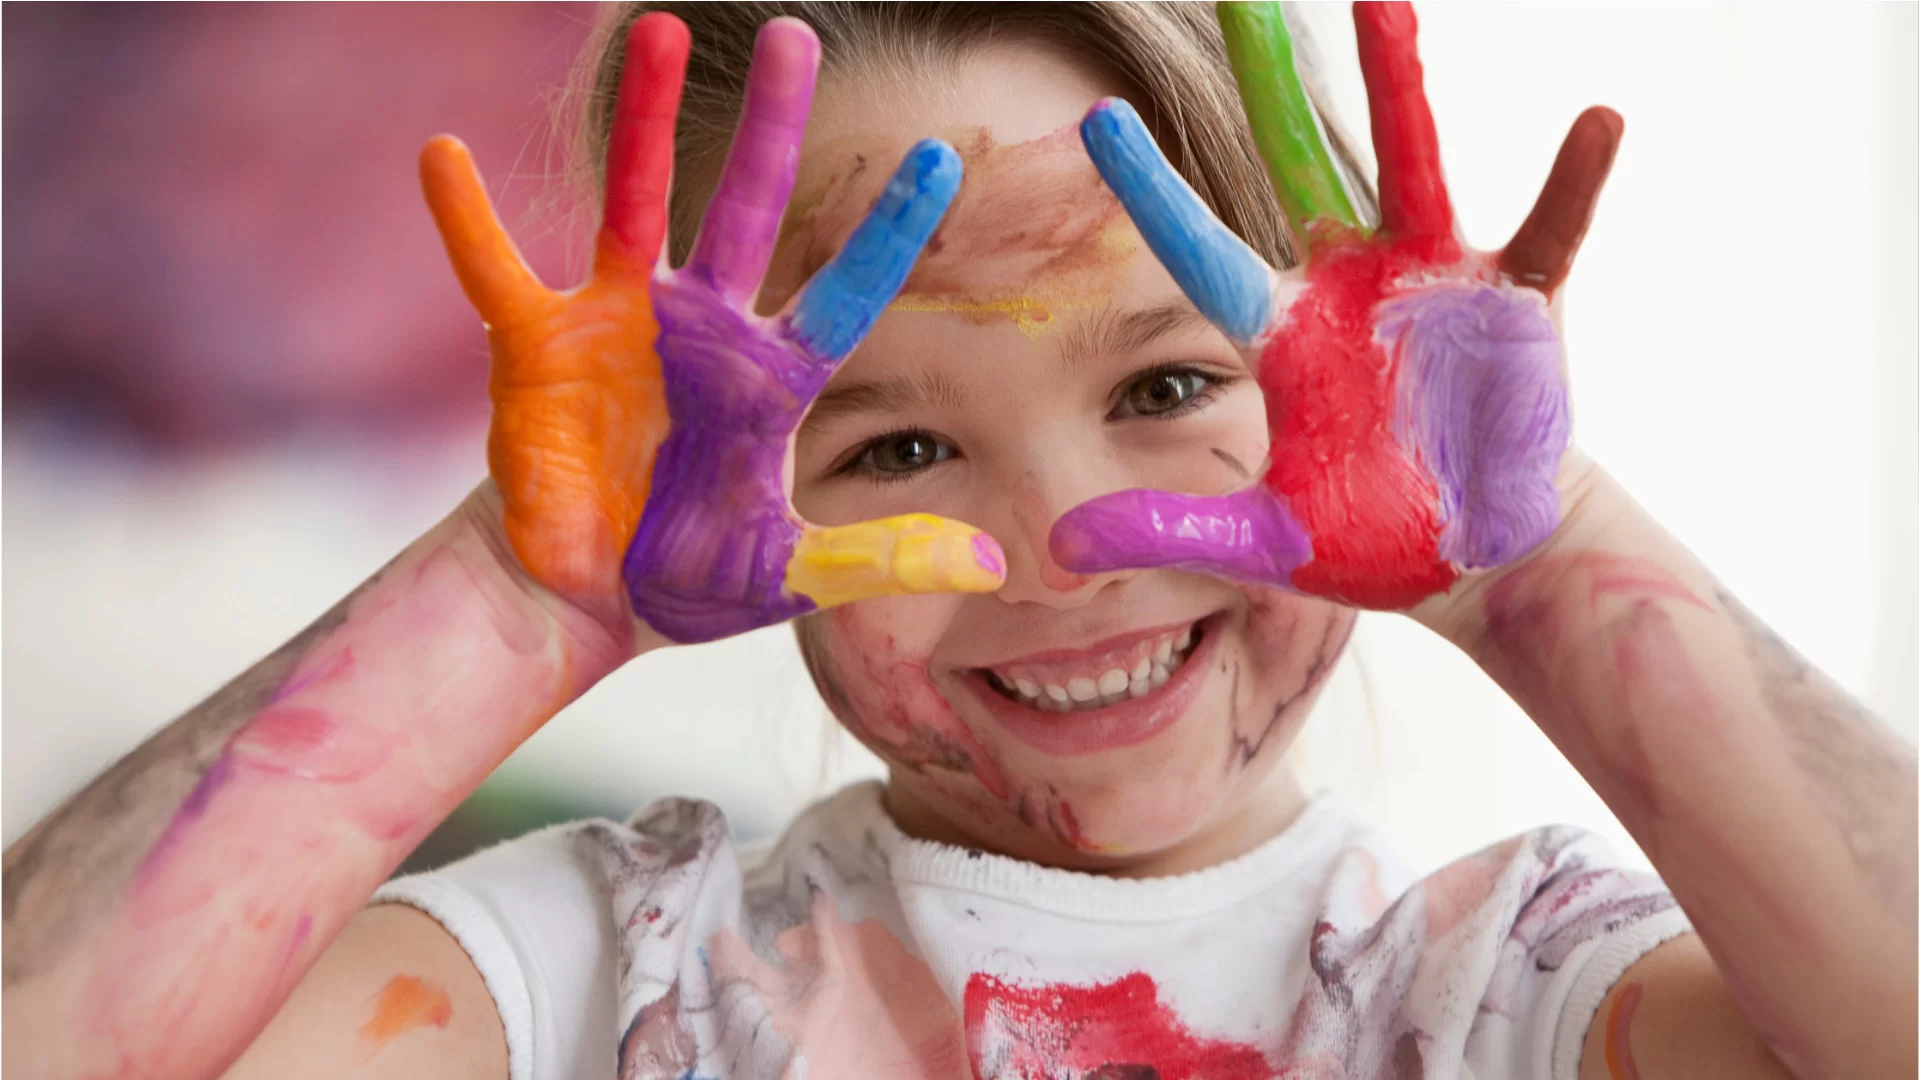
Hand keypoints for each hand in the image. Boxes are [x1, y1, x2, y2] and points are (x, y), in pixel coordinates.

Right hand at [423, 15, 1003, 643]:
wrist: (581, 600)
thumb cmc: (684, 576)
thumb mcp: (792, 573)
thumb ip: (883, 557)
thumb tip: (993, 560)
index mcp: (767, 379)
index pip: (844, 292)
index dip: (888, 231)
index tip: (944, 157)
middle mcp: (701, 330)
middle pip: (747, 211)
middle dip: (773, 129)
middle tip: (796, 38)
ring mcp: (618, 326)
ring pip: (634, 203)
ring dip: (643, 122)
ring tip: (657, 33)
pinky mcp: (537, 348)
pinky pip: (496, 270)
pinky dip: (467, 219)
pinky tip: (441, 154)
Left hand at [1049, 1, 1620, 609]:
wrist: (1473, 553)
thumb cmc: (1364, 533)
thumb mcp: (1262, 536)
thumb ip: (1171, 528)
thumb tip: (1061, 545)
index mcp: (1279, 331)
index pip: (1199, 249)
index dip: (1150, 191)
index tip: (1094, 119)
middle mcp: (1347, 282)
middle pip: (1297, 162)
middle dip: (1269, 83)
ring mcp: (1431, 279)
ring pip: (1413, 164)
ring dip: (1399, 87)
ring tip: (1383, 2)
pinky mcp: (1515, 301)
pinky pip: (1549, 231)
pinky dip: (1574, 182)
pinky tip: (1598, 123)